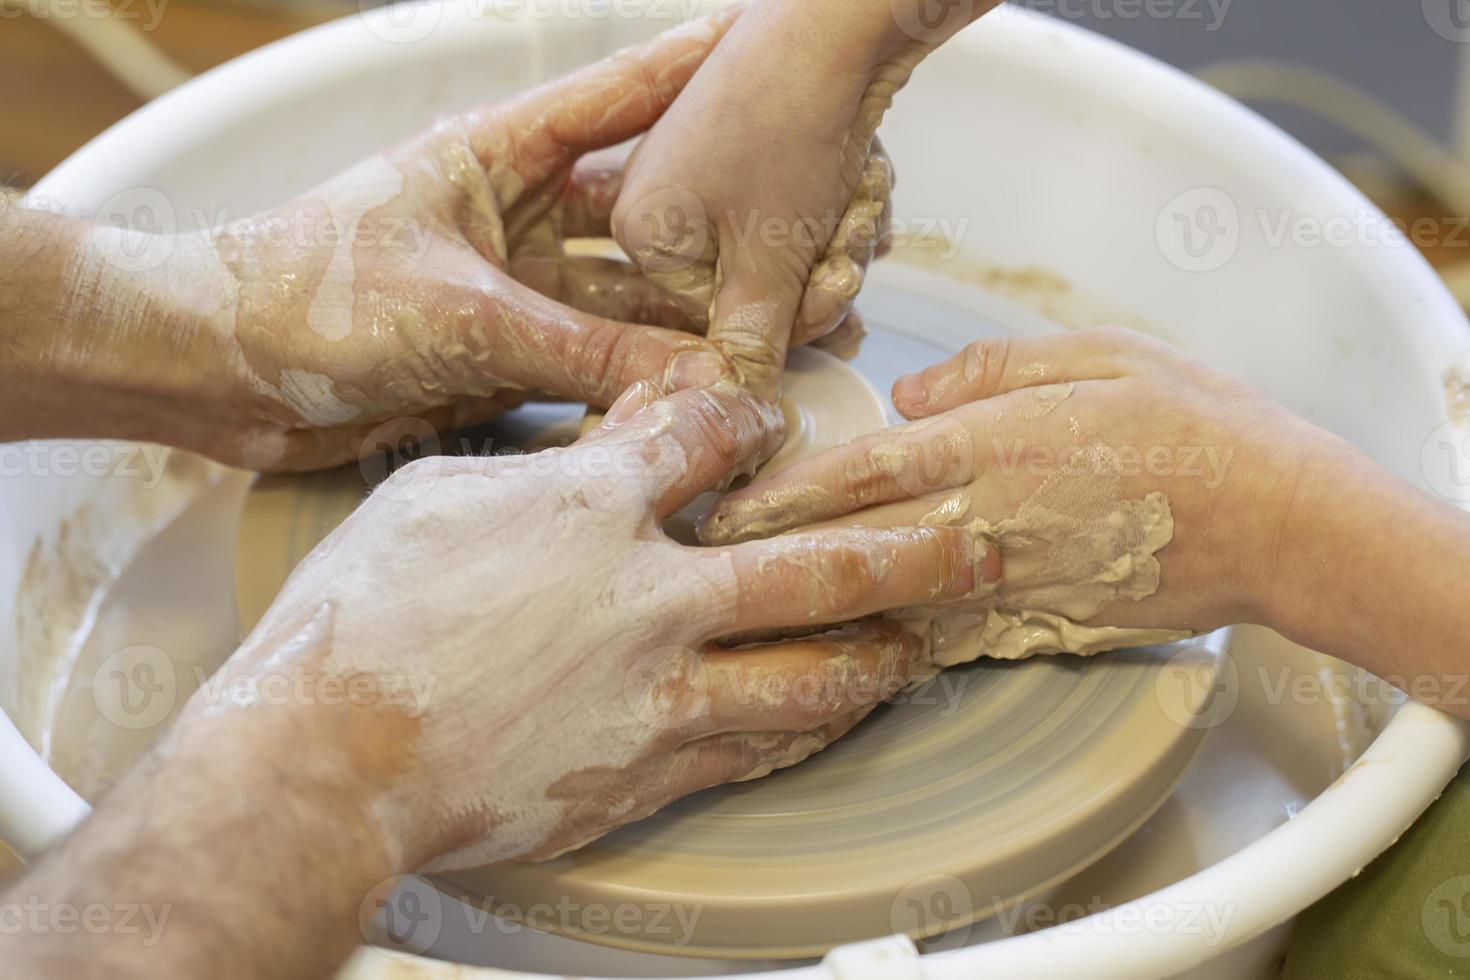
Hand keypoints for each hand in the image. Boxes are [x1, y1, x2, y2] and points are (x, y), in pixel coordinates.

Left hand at [38, 9, 749, 471]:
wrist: (214, 374)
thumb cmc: (303, 298)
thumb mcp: (458, 316)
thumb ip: (575, 349)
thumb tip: (690, 379)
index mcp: (494, 158)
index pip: (616, 103)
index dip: (693, 77)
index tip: (762, 51)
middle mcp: (514, 220)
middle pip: (642, 217)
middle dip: (719, 232)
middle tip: (803, 238)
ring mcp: (512, 294)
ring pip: (625, 304)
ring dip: (689, 323)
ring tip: (774, 331)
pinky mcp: (499, 360)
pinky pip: (590, 369)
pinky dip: (639, 385)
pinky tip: (698, 394)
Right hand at [180, 381, 995, 871]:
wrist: (326, 756)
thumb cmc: (363, 615)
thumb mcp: (444, 494)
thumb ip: (552, 459)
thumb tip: (625, 425)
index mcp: (595, 509)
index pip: (708, 440)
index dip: (752, 420)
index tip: (774, 421)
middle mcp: (651, 597)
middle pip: (814, 563)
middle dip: (906, 545)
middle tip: (974, 537)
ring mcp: (658, 692)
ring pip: (811, 672)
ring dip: (883, 652)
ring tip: (929, 640)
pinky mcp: (645, 772)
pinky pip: (755, 748)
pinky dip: (808, 729)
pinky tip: (840, 717)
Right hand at [612, 0, 914, 396]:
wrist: (842, 20)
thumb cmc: (791, 123)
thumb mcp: (770, 257)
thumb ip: (752, 340)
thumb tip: (739, 400)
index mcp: (643, 231)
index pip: (720, 324)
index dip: (790, 318)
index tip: (833, 292)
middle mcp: (666, 201)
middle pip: (760, 292)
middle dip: (822, 274)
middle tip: (848, 243)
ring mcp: (716, 172)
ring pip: (795, 257)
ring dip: (844, 238)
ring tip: (857, 194)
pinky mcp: (763, 149)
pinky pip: (809, 213)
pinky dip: (846, 202)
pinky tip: (861, 174)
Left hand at [700, 328, 1322, 639]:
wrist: (1277, 519)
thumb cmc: (1192, 422)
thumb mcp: (1093, 353)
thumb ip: (987, 370)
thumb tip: (907, 395)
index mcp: (991, 442)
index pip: (859, 472)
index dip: (782, 492)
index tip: (723, 506)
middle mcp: (986, 518)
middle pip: (854, 545)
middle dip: (774, 560)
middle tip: (706, 571)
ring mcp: (1008, 581)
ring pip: (888, 601)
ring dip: (818, 610)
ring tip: (752, 616)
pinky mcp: (1039, 623)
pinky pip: (947, 636)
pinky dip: (891, 643)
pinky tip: (847, 649)